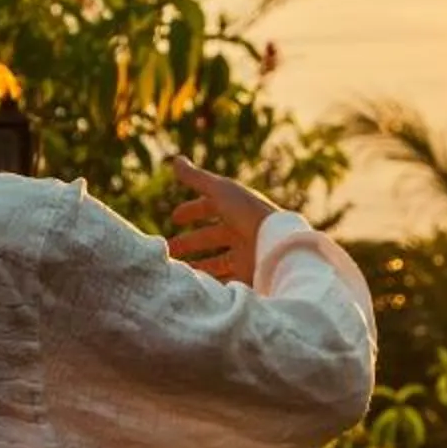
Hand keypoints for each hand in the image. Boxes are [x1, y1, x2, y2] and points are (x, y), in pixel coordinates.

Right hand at [165, 157, 280, 285]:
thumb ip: (197, 178)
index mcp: (237, 209)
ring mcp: (247, 255)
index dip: (192, 210)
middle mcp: (242, 232)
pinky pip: (228, 282)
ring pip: (217, 262)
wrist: (277, 245)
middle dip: (190, 242)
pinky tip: (196, 287)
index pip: (210, 207)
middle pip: (211, 237)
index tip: (174, 218)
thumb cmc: (249, 213)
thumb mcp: (220, 191)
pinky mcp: (250, 276)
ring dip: (198, 266)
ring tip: (179, 272)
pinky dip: (212, 284)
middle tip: (169, 250)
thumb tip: (175, 160)